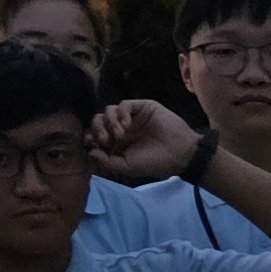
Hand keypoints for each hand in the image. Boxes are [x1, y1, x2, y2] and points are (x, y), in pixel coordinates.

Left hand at [86, 100, 200, 182]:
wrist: (180, 154)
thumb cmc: (154, 163)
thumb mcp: (127, 167)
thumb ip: (107, 161)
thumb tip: (89, 152)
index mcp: (116, 142)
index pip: (95, 134)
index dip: (91, 138)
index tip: (94, 146)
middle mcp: (120, 128)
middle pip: (98, 120)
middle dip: (97, 129)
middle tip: (106, 141)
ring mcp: (131, 117)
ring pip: (108, 111)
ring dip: (109, 122)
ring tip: (120, 135)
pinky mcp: (141, 107)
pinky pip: (124, 104)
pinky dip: (121, 113)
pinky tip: (127, 126)